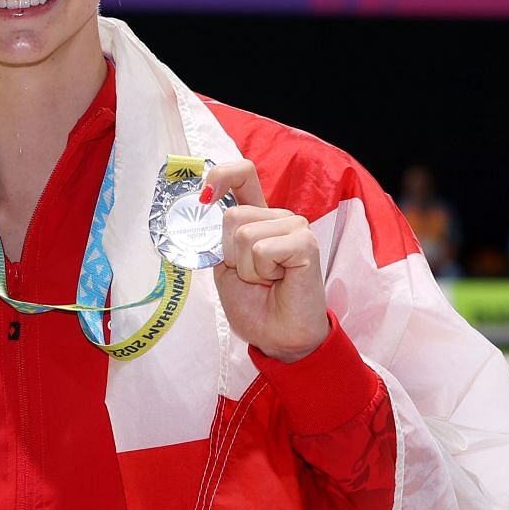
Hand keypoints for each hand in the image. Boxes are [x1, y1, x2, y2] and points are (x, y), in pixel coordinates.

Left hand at [203, 159, 330, 363]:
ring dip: (245, 267)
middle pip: (231, 214)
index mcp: (258, 218)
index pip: (242, 174)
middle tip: (250, 275)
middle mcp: (278, 217)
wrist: (277, 335)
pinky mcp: (306, 243)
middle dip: (228, 253)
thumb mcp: (224, 265)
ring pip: (243, 233)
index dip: (220, 176)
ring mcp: (295, 227)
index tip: (205, 197)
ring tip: (265, 280)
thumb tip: (203, 206)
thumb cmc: (253, 303)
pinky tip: (279, 281)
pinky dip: (260, 272)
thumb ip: (217, 236)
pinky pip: (261, 249)